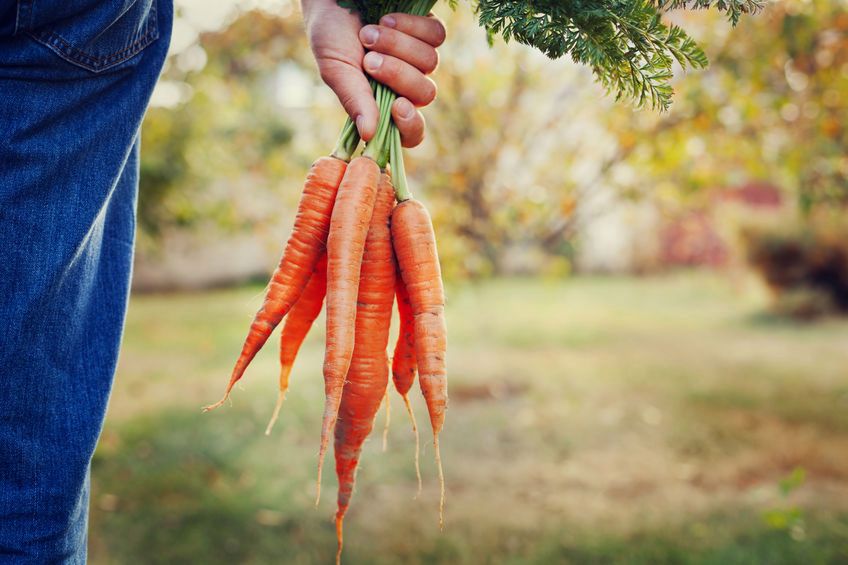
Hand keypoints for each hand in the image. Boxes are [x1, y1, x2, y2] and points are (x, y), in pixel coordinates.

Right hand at [302, 0, 445, 146]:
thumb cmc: (331, 36)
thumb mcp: (337, 71)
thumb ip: (354, 101)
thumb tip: (368, 135)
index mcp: (385, 104)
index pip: (411, 132)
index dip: (411, 126)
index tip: (397, 108)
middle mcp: (406, 84)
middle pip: (425, 94)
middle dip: (397, 75)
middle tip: (368, 60)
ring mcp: (419, 57)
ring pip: (430, 62)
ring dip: (397, 46)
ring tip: (368, 34)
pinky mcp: (427, 30)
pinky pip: (435, 35)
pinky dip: (411, 26)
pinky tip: (386, 19)